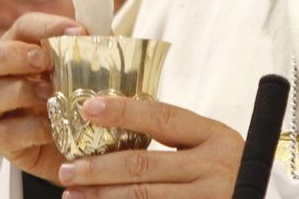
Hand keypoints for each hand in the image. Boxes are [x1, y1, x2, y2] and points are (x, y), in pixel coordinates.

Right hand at [0, 12, 84, 181]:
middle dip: (8, 56)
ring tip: (49, 95)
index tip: (77, 32)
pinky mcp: (4, 142)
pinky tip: (52, 127)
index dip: (45, 26)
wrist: (85, 144)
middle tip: (42, 61)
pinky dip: (29, 128)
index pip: (21, 27)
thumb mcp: (91, 69)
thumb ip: (95, 49)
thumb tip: (104, 34)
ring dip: (18, 92)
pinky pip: (3, 132)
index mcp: (20, 47)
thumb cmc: (82, 94)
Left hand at [55, 95, 244, 198]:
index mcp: (215, 136)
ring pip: (143, 197)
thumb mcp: (213, 145)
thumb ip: (177, 137)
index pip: (163, 118)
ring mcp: (208, 198)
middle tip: (68, 168)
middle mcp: (212, 166)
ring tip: (73, 192)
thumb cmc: (231, 171)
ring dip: (102, 196)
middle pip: (145, 165)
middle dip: (99, 167)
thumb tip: (118, 125)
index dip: (124, 112)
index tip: (90, 108)